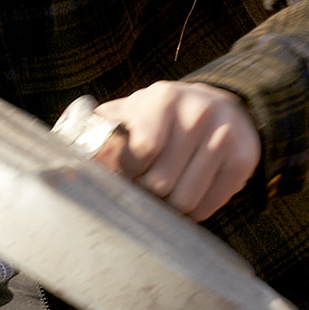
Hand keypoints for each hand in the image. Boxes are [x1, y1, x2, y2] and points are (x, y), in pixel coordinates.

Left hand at [91, 80, 260, 221]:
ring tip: (166, 194)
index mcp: (162, 99)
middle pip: (162, 182)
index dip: (129, 172)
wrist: (221, 107)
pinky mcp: (244, 157)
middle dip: (148, 193)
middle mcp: (198, 113)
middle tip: (146, 188)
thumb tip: (63, 151)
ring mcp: (224, 135)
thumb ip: (101, 127)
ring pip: (187, 199)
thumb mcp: (132, 111)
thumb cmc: (163, 117)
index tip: (126, 174)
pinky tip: (190, 195)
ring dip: (171, 207)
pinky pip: (211, 204)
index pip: (141, 151)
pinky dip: (196, 210)